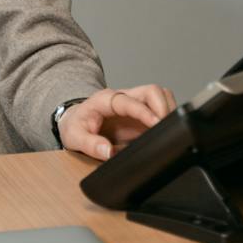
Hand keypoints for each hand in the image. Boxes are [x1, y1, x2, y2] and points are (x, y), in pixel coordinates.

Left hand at [59, 85, 176, 160]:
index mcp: (106, 100)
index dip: (145, 112)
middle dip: (163, 107)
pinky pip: (160, 109)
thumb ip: (90, 144)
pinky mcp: (141, 114)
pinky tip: (164, 132)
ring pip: (160, 96)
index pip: (131, 101)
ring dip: (168, 110)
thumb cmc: (75, 126)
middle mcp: (123, 97)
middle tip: (166, 128)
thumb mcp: (74, 137)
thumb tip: (108, 152)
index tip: (157, 123)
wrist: (75, 121)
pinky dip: (167, 118)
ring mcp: (134, 104)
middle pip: (151, 91)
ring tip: (168, 131)